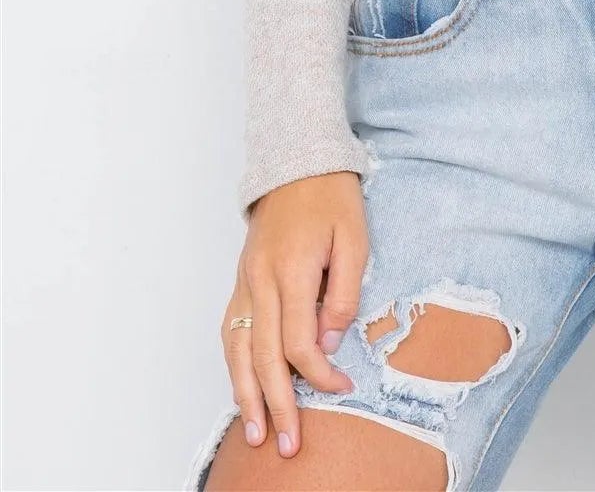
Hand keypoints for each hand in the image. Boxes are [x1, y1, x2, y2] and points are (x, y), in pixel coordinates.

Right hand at [220, 171, 367, 459]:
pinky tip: (241, 387)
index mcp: (293, 270)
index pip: (299, 342)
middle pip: (262, 356)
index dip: (319, 375)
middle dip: (276, 405)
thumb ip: (344, 294)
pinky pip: (230, 328)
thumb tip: (328, 344)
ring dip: (245, 394)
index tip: (342, 389)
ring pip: (237, 348)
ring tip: (255, 432)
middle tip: (288, 445)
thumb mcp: (355, 238)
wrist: (298, 159)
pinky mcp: (241, 278)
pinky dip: (233, 363)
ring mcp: (245, 280)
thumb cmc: (332, 196)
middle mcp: (261, 280)